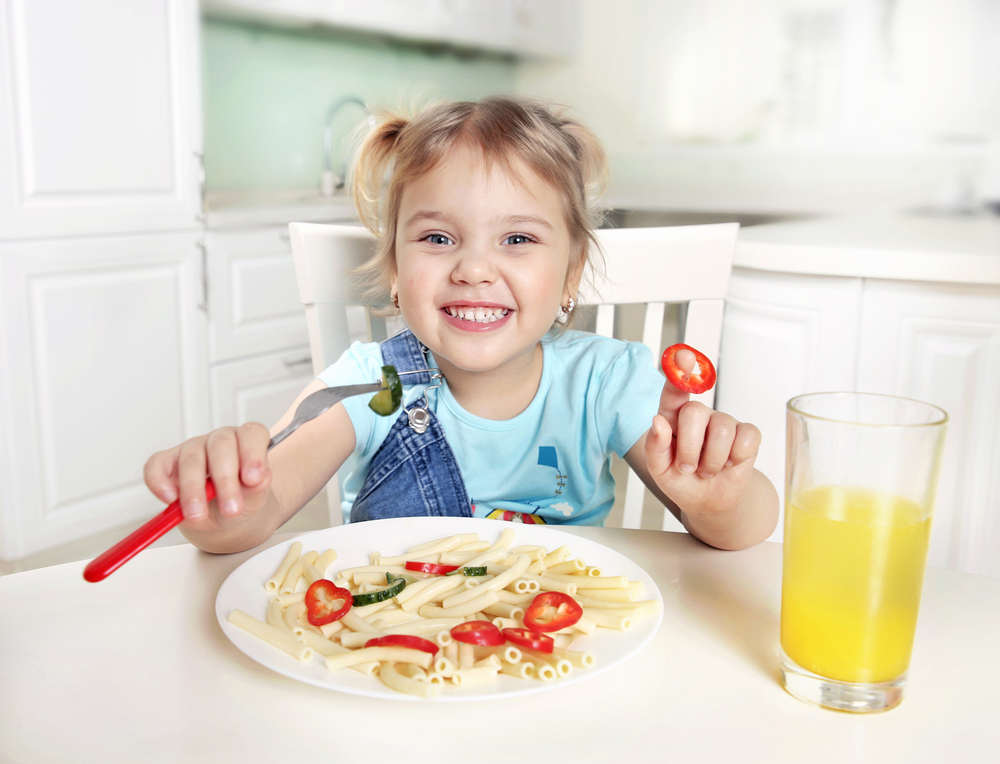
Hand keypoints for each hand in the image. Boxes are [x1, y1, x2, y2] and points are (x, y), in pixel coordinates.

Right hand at [143, 422, 272, 532]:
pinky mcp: (167, 463)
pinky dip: (159, 482)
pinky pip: (156, 466)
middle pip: (220, 447)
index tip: (253, 479)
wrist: (225, 515)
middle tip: (230, 509)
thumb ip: (257, 487)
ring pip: (191, 459)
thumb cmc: (242, 498)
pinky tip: (169, 499)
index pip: (251, 433)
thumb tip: (257, 479)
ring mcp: (192, 448)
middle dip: (225, 481)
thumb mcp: (255, 497)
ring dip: (193, 489)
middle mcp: (220, 440)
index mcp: (246, 442)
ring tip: (198, 514)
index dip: (253, 454)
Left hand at [644, 348, 760, 519]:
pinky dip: (735, 459)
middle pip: (695, 412)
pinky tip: (729, 465)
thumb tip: (657, 422)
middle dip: (689, 448)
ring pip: (722, 429)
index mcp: (673, 417)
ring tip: (706, 471)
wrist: (709, 501)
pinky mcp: (747, 434)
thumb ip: (654, 447)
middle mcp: (699, 414)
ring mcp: (724, 422)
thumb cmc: (681, 480)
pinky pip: (746, 438)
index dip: (679, 372)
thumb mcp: (659, 470)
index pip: (674, 389)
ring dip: (711, 461)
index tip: (682, 356)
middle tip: (687, 467)